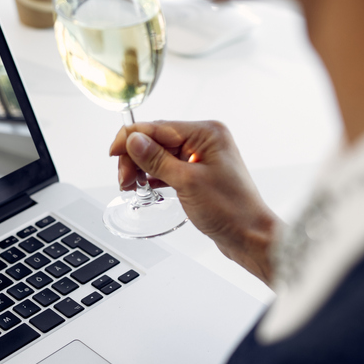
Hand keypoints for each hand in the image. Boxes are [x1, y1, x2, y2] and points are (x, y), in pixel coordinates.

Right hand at [110, 120, 278, 282]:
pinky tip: (143, 186)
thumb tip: (133, 140)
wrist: (250, 236)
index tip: (113, 153)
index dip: (131, 139)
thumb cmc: (231, 210)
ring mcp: (201, 156)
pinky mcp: (198, 173)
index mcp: (206, 133)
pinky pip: (168, 166)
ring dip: (142, 167)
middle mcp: (204, 140)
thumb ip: (157, 159)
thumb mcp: (187, 182)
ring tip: (130, 185)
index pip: (158, 127)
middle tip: (124, 179)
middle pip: (156, 139)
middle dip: (135, 157)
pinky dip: (153, 175)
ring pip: (159, 154)